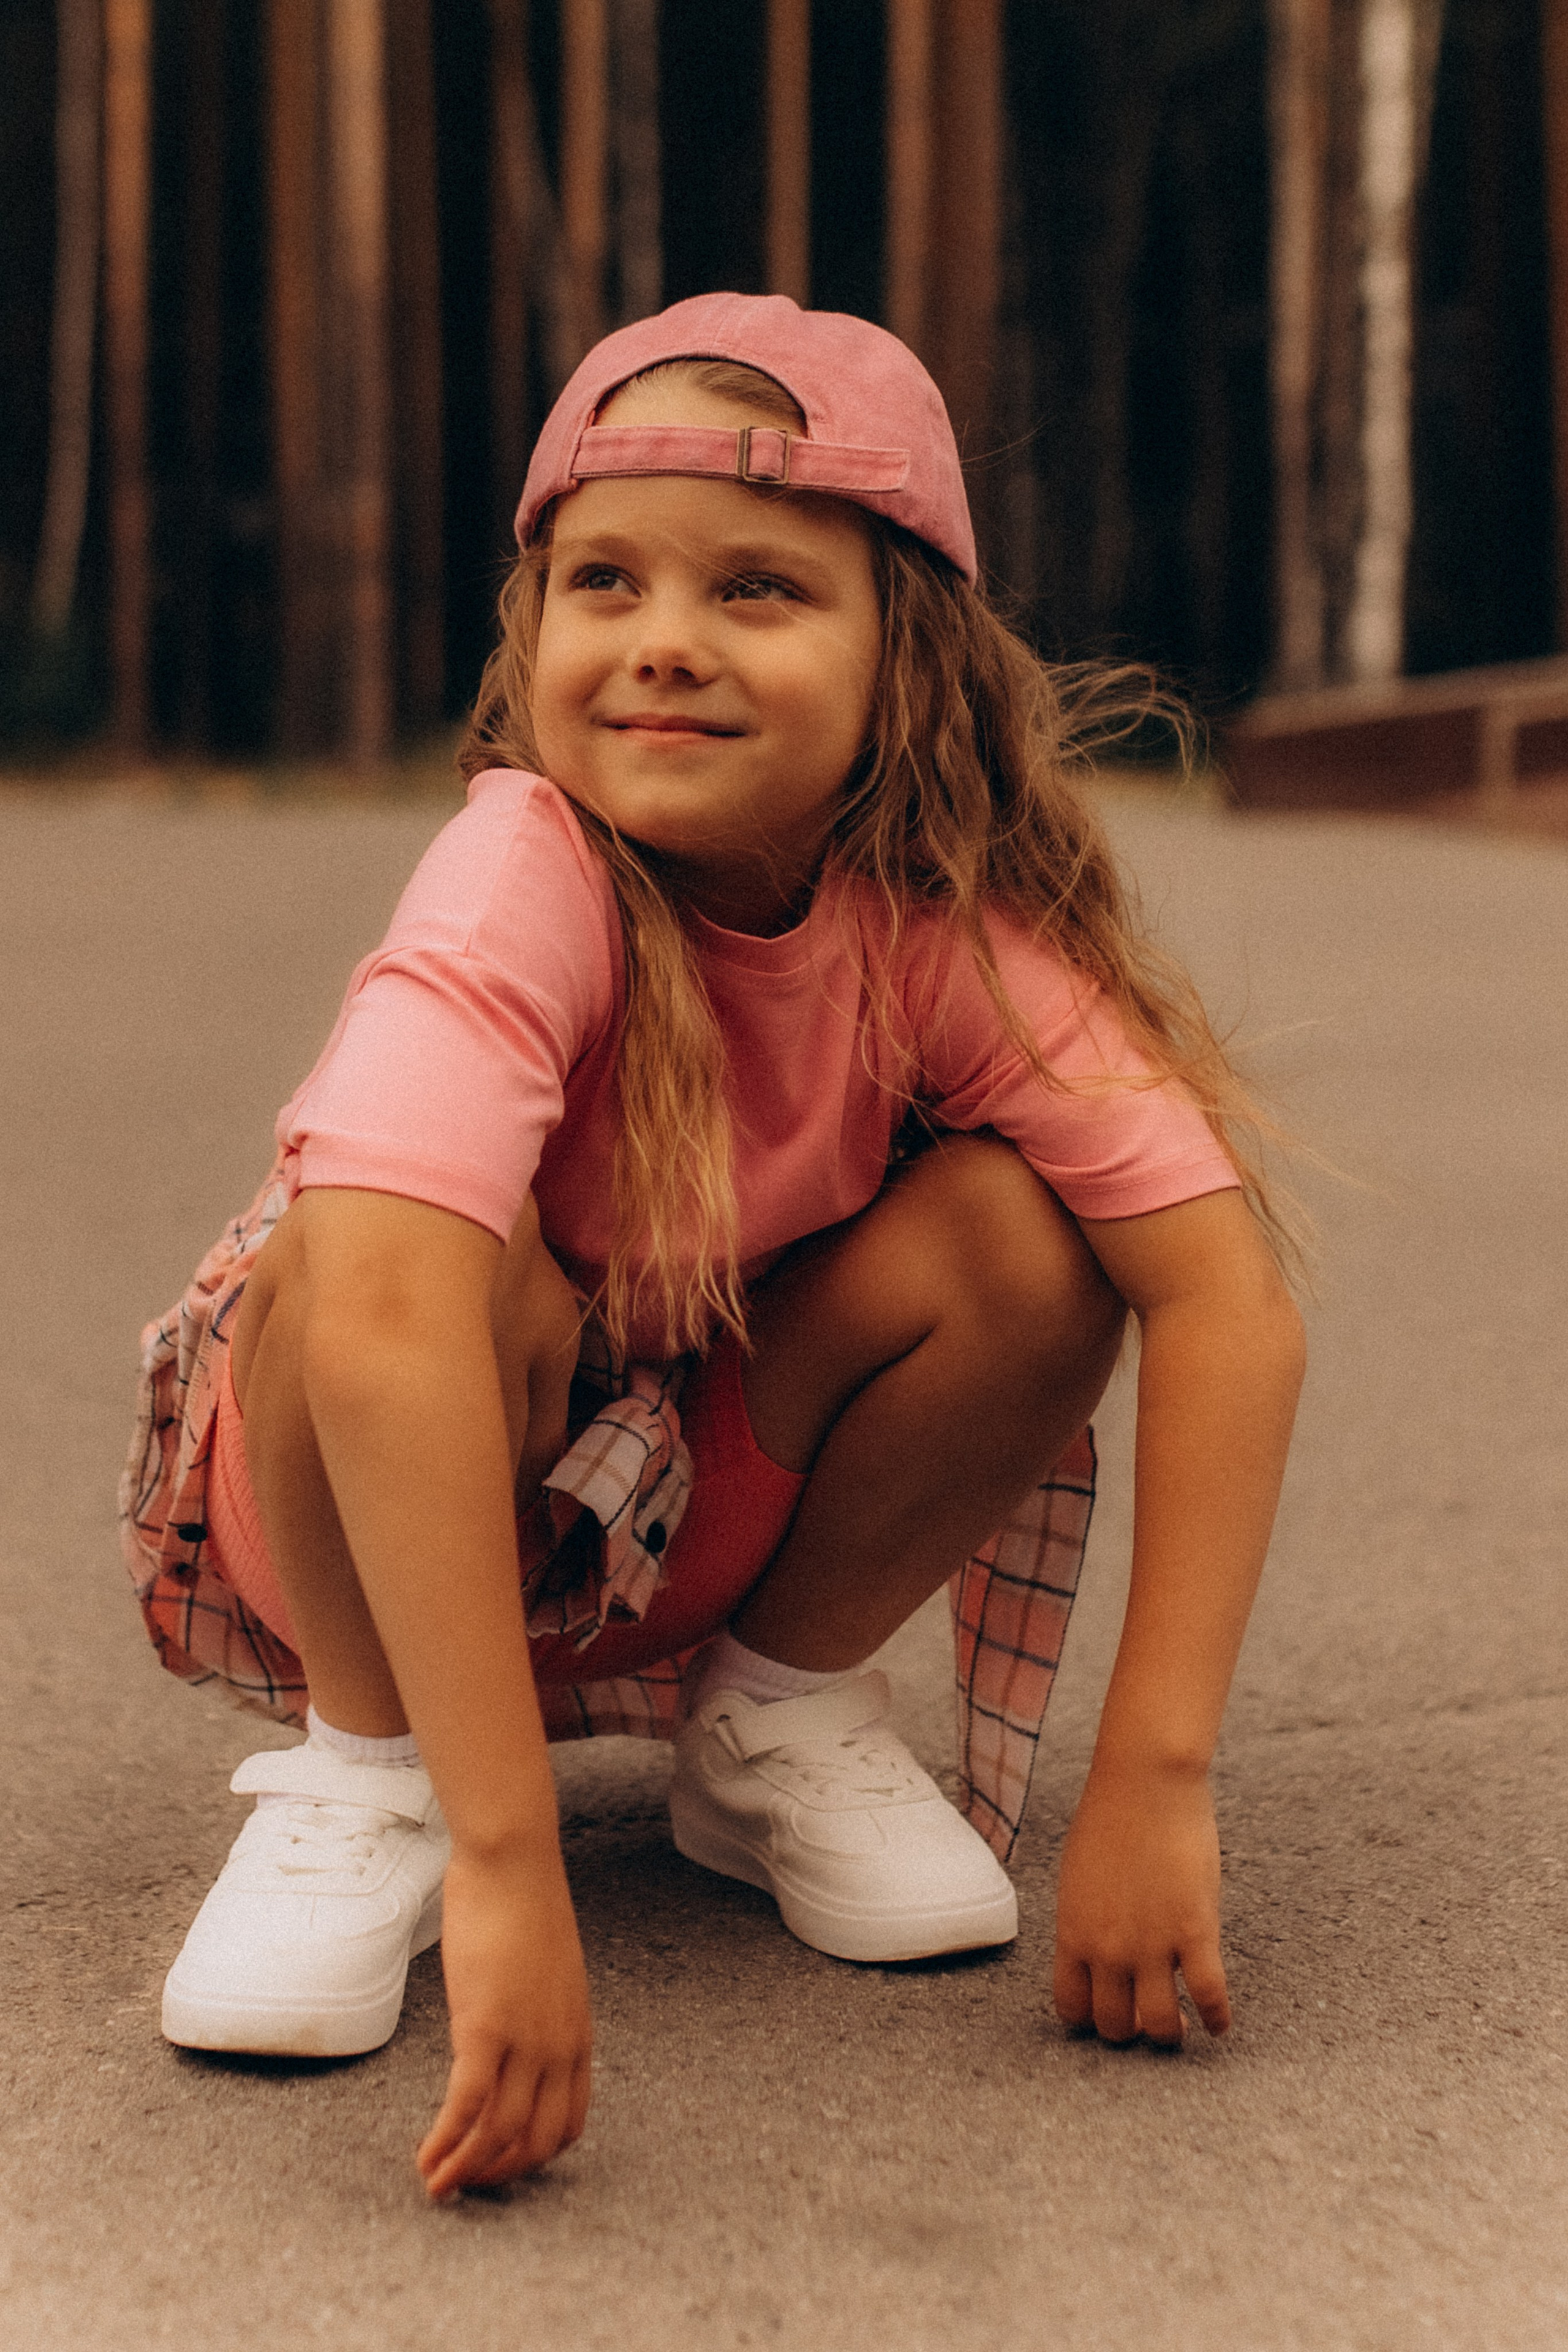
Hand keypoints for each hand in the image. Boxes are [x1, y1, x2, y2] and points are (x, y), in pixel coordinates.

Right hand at [417, 1848, 593, 2196]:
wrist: (512, 1861)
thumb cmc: (523, 1904)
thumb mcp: (546, 1973)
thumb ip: (538, 2014)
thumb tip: (513, 2037)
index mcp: (577, 2035)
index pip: (568, 2124)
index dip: (532, 2158)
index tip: (498, 2165)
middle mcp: (559, 2047)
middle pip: (536, 2141)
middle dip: (498, 2174)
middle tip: (462, 2185)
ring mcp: (525, 2041)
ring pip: (499, 2133)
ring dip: (465, 2170)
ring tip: (435, 2185)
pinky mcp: (485, 2028)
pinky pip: (467, 2106)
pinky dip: (446, 2142)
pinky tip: (426, 2156)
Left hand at [1052, 1763, 1230, 2045]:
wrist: (1145, 1783)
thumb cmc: (1109, 1817)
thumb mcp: (1077, 1878)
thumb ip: (1085, 1921)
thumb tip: (1094, 1951)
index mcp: (1072, 1933)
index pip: (1071, 2006)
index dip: (1088, 2021)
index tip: (1105, 2016)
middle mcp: (1107, 1949)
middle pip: (1113, 2024)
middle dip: (1128, 2032)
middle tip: (1145, 2022)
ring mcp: (1152, 1944)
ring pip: (1159, 2024)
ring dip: (1169, 2035)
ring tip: (1180, 2026)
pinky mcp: (1195, 1931)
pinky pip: (1209, 1995)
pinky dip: (1216, 2018)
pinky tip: (1220, 2025)